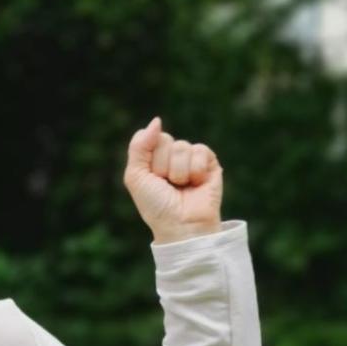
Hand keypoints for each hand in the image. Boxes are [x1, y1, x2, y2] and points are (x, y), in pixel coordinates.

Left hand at [123, 117, 222, 243]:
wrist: (181, 224)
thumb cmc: (156, 206)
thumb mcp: (136, 176)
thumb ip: (139, 146)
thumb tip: (157, 121)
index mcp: (152, 160)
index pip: (150, 138)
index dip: (150, 160)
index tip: (153, 179)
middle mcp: (172, 157)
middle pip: (165, 140)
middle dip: (163, 166)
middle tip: (168, 185)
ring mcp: (191, 159)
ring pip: (182, 147)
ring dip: (179, 172)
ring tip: (182, 187)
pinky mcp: (210, 163)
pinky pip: (200, 151)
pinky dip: (195, 170)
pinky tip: (196, 184)